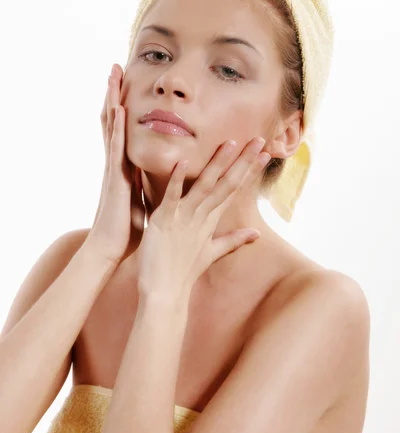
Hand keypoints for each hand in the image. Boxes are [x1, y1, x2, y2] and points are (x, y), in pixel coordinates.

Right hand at [88, 64, 145, 265]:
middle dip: (115, 93)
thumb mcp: (146, 199)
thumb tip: (165, 177)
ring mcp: (114, 168)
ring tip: (113, 73)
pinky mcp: (115, 179)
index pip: (124, 130)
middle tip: (116, 65)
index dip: (124, 106)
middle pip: (115, 120)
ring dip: (112, 99)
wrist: (115, 249)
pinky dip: (117, 128)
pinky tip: (119, 109)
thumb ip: (151, 185)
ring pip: (112, 126)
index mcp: (126, 166)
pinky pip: (116, 148)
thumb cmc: (131, 228)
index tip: (127, 83)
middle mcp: (118, 162)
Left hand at [136, 137, 270, 302]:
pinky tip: (182, 160)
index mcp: (211, 221)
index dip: (250, 170)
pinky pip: (172, 196)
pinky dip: (177, 179)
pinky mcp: (164, 220)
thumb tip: (257, 234)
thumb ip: (234, 240)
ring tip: (230, 143)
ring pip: (205, 186)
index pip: (235, 190)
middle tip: (259, 140)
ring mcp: (185, 218)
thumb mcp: (212, 253)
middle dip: (244, 161)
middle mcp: (202, 217)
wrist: (165, 292)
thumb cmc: (184, 272)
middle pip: (227, 184)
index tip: (265, 153)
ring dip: (217, 164)